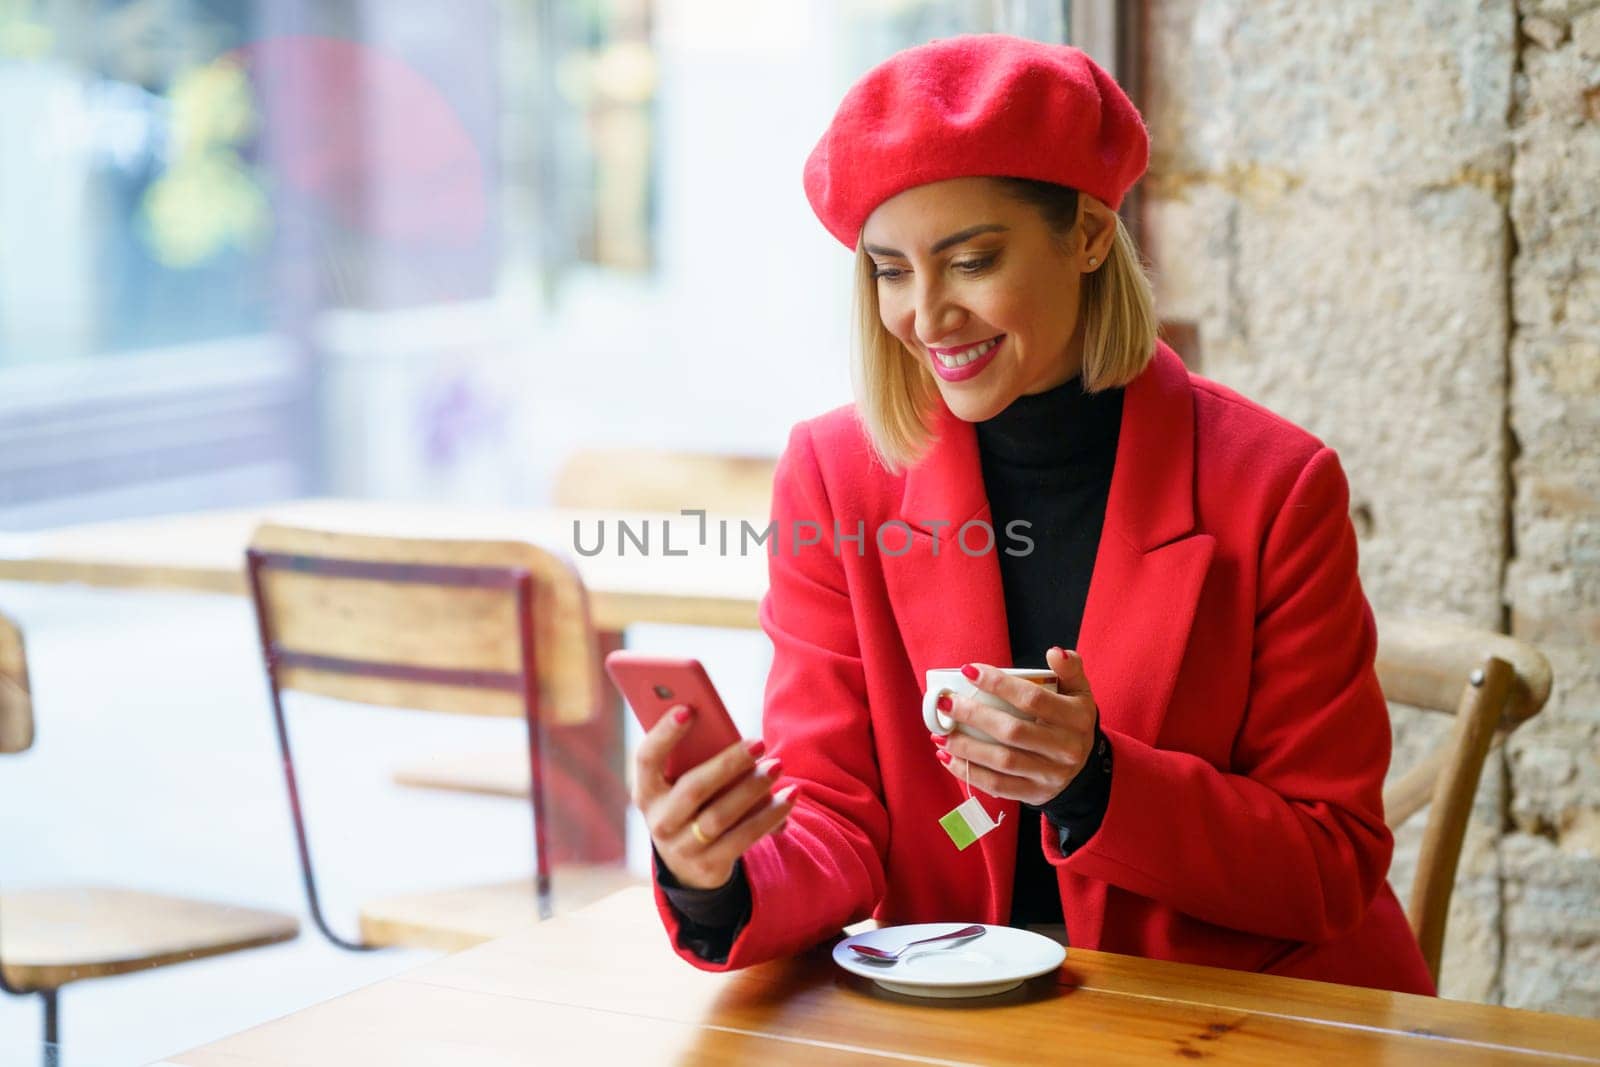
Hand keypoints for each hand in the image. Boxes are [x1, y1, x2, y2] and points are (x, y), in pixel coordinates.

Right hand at [633, 705, 797, 889]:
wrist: (689, 861)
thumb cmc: (693, 802)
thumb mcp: (685, 781)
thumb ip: (699, 759)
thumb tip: (742, 742)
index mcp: (647, 790)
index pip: (647, 759)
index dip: (664, 734)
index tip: (689, 709)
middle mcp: (659, 820)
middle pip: (693, 789)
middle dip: (728, 764)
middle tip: (759, 743)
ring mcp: (682, 847)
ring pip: (719, 816)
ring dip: (753, 789)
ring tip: (777, 767)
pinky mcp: (709, 864)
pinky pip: (743, 838)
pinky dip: (769, 816)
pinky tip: (789, 798)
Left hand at [931, 647, 1096, 805]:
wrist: (1084, 766)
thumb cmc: (1071, 720)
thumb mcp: (1079, 692)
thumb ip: (1070, 668)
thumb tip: (1055, 652)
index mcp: (1077, 719)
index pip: (1033, 699)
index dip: (998, 684)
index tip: (968, 671)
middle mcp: (1066, 749)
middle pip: (1013, 731)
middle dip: (973, 716)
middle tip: (945, 703)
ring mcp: (1051, 775)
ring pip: (1002, 762)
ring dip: (966, 747)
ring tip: (940, 732)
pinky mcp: (1035, 794)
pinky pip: (998, 786)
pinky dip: (969, 772)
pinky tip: (948, 757)